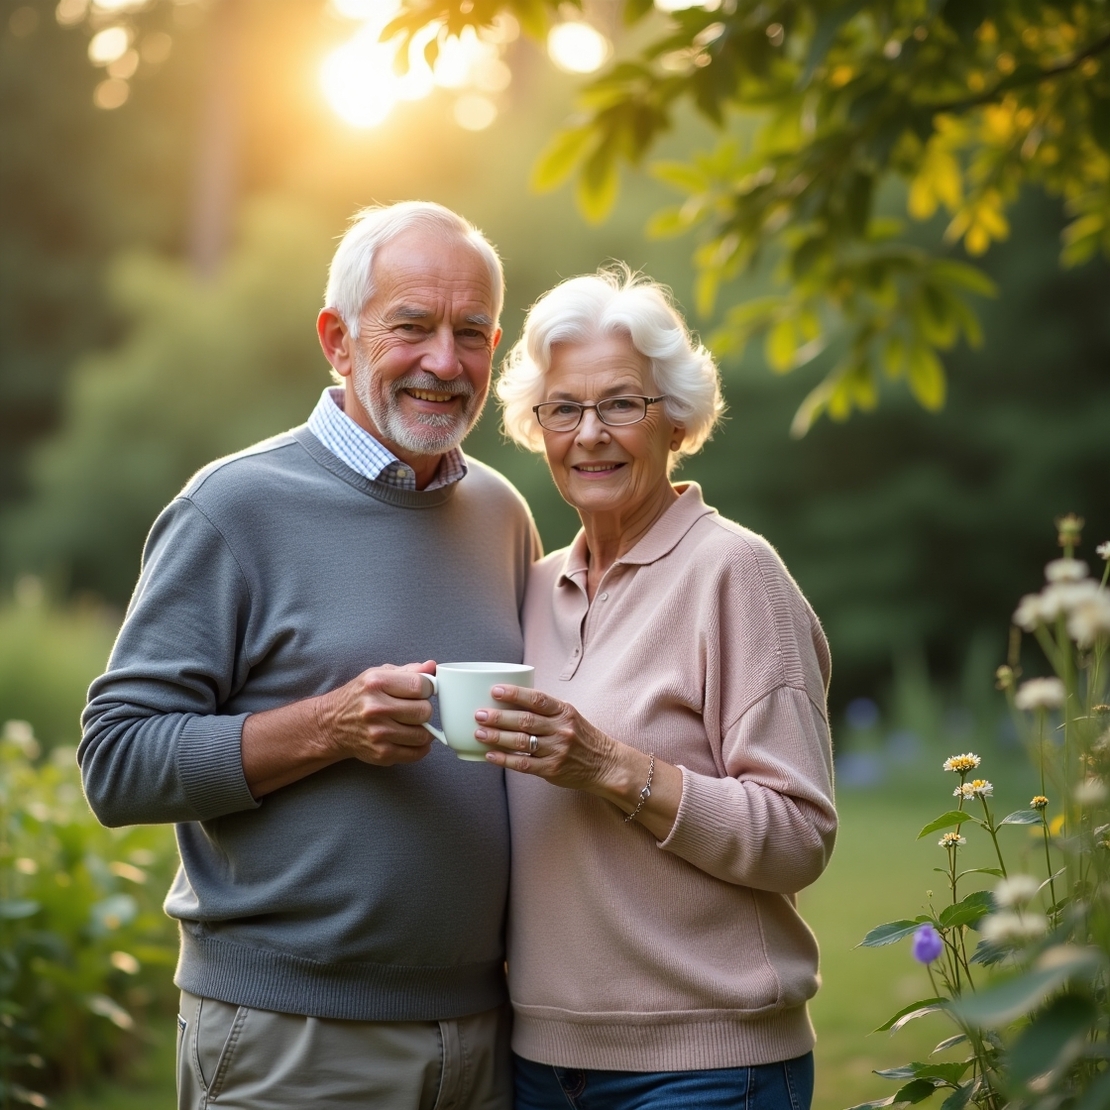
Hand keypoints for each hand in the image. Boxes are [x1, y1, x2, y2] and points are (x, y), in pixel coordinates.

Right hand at [317, 660, 436, 766]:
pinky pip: (416, 753)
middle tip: (415, 708)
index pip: (420, 685)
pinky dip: (420, 746)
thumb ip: (409, 670)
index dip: (429, 688)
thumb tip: (432, 666)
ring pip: (423, 734)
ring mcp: (378, 733)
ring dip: (423, 729)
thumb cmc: (359, 697)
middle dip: (424, 709)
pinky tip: (411, 738)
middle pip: (424, 711)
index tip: (425, 691)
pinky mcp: (381, 753)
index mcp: (376, 683)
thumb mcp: (379, 675)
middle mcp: (375, 708)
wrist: (331, 724)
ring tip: (413, 723)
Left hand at [474, 684, 682, 837]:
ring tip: (479, 732)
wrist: (606, 765)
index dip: (515, 694)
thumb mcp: (569, 716)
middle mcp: (561, 730)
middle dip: (499, 717)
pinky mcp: (552, 769)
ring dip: (497, 737)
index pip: (537, 699)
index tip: (495, 691)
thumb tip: (510, 701)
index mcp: (564, 712)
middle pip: (525, 721)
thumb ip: (545, 710)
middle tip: (479, 713)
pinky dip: (505, 760)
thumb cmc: (582, 738)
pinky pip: (524, 764)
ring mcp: (557, 750)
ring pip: (521, 742)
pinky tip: (490, 755)